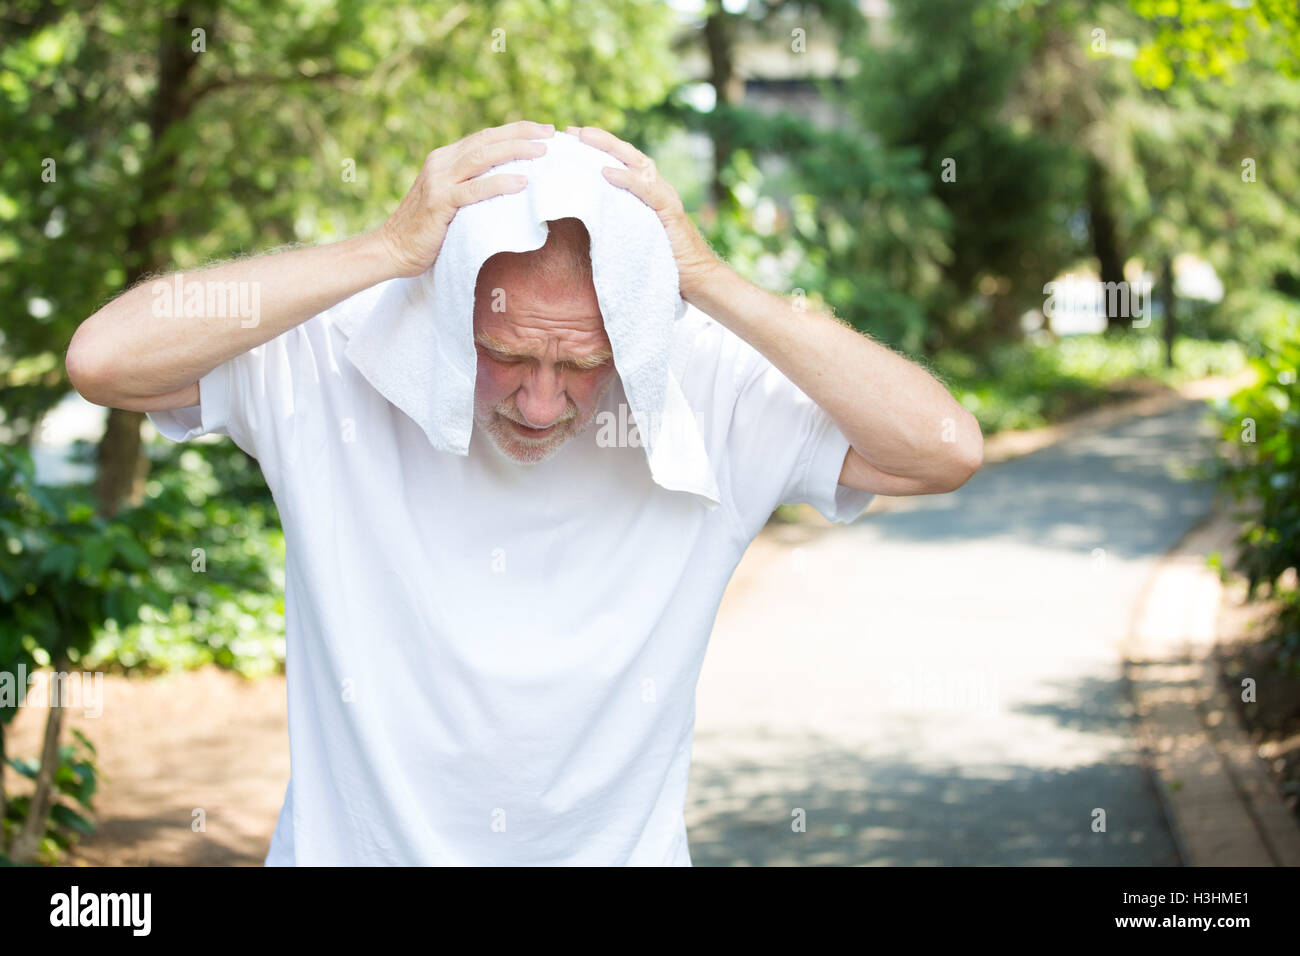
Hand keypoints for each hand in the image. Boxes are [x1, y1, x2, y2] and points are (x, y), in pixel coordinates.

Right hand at [378, 121, 555, 277]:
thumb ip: (471, 187)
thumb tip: (509, 184)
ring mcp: (438, 181)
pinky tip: (522, 183)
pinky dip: (500, 183)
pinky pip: (474, 189)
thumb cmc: (427, 231)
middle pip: (487, 140)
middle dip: (521, 134)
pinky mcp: (439, 202)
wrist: (392, 249)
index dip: (515, 130)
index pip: (484, 137)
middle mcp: (441, 163)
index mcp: (445, 158)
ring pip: (482, 157)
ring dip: (515, 151)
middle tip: (550, 134)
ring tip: (542, 152)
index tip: (543, 130)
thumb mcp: (451, 200)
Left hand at [569, 125, 725, 304]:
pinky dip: (627, 179)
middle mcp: (659, 188)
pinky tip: (606, 172)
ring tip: (586, 138)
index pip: (625, 163)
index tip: (575, 138)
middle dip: (601, 140)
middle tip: (574, 130)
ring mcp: (665, 197)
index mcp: (650, 192)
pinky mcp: (670, 212)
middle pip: (629, 155)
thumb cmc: (665, 261)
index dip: (602, 148)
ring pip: (638, 163)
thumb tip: (590, 215)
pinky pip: (646, 190)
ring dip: (610, 148)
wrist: (698, 278)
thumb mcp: (637, 234)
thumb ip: (621, 220)